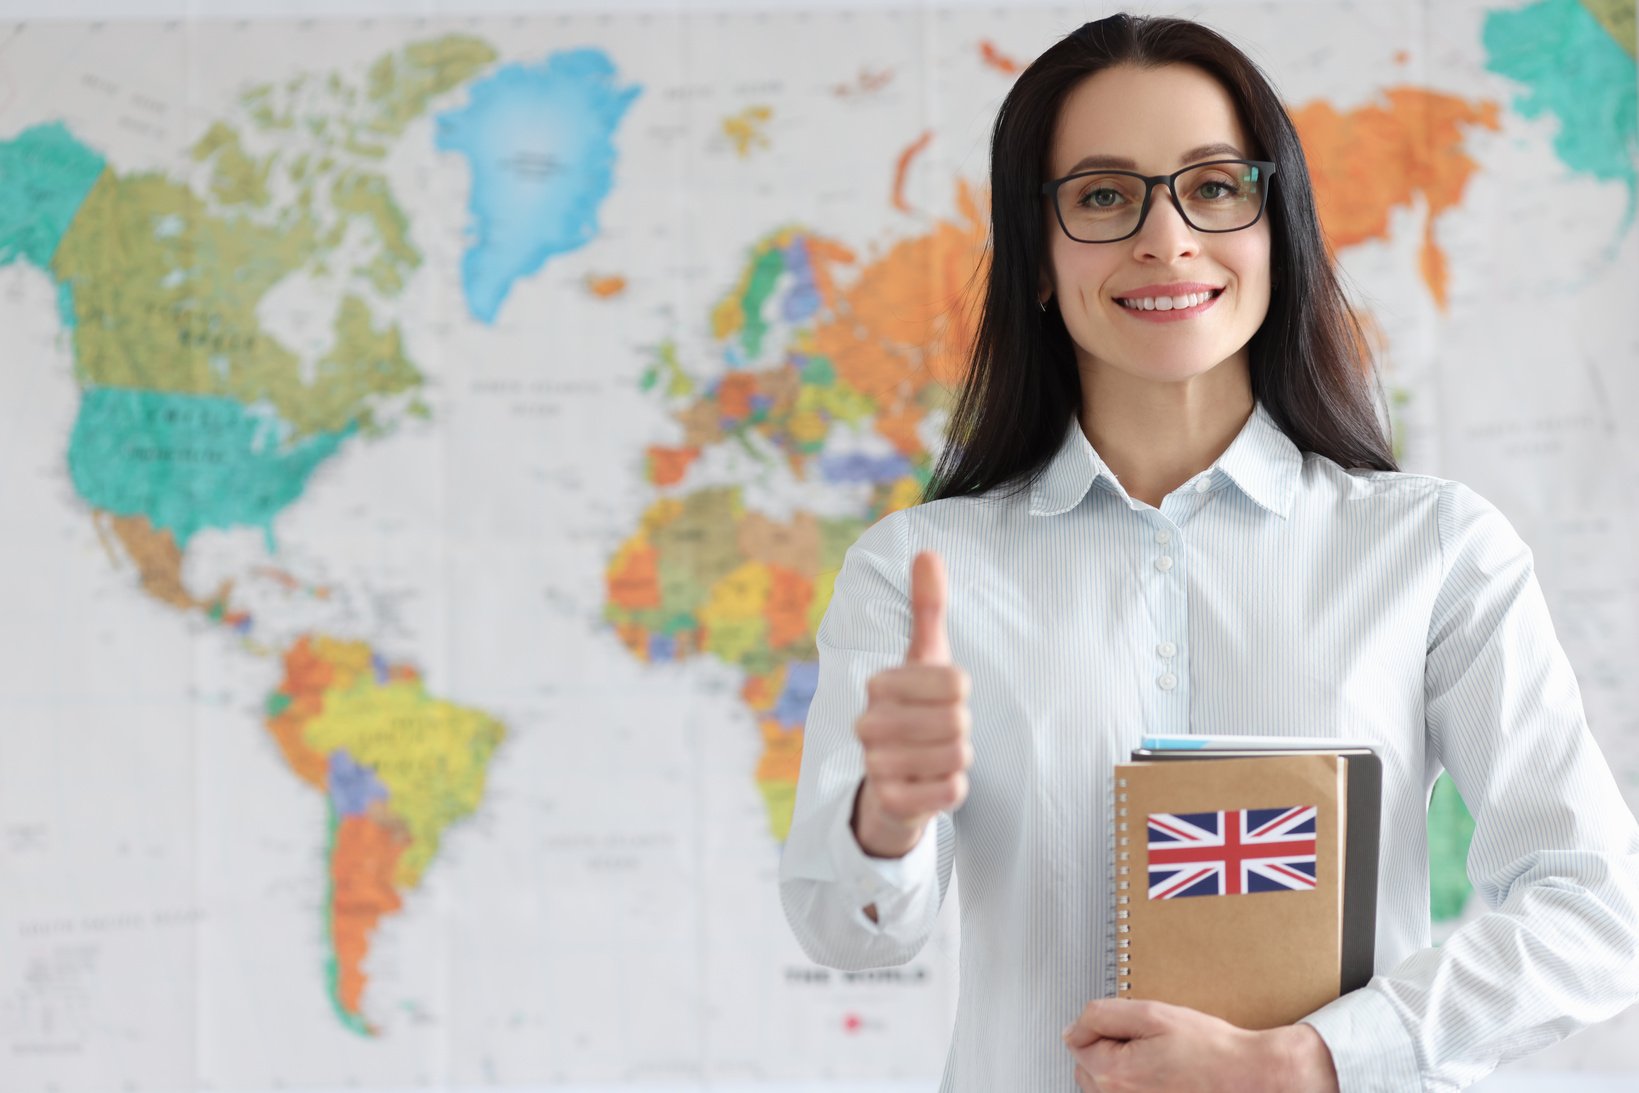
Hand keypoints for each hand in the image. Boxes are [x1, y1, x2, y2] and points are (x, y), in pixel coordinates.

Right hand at [851, 550, 971, 858]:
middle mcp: (869, 723)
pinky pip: (951, 792)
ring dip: (958, 758)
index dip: (961, 693)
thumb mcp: (923, 658)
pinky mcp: (890, 802)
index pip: (956, 681)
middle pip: (958, 720)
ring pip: (958, 756)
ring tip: (934, 757)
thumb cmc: (914, 713)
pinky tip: (933, 783)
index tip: (943, 699)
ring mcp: (875, 765)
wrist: (891, 786)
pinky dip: (954, 789)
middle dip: (961, 729)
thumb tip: (927, 552)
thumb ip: (927, 607)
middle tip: (939, 733)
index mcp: (878, 684)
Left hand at [1063, 999, 1339, 1092]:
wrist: (1248, 1078)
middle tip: (1149, 1041)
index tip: (1130, 1026)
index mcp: (1112, 1073)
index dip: (1103, 1025)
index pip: (1077, 1040)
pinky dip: (1138, 1087)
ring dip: (1123, 1070)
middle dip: (1109, 1049)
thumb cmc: (1210, 1051)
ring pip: (1107, 1086)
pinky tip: (1164, 1078)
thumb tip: (1072, 1027)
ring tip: (1160, 1060)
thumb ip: (1102, 1016)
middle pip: (1088, 1067)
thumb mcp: (1151, 1015)